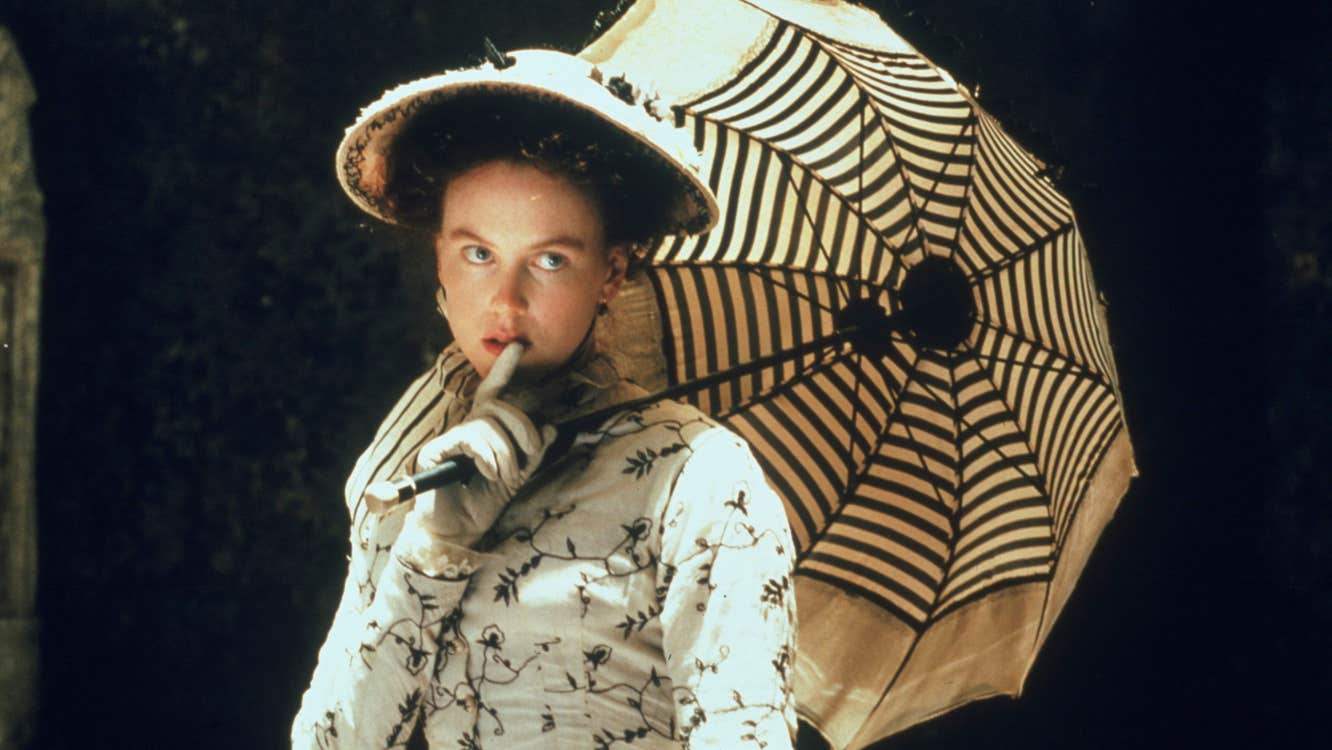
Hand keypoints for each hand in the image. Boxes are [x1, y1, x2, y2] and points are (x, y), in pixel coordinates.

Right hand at [408, 343, 555, 546]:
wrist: (458, 533)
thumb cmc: (484, 504)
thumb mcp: (518, 476)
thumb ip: (534, 452)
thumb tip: (553, 426)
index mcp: (485, 430)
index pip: (494, 391)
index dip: (503, 368)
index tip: (517, 347)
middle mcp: (467, 428)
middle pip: (498, 406)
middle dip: (523, 427)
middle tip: (531, 454)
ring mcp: (450, 439)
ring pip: (488, 424)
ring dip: (506, 453)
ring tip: (505, 476)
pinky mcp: (436, 451)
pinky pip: (470, 439)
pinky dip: (488, 457)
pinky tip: (486, 475)